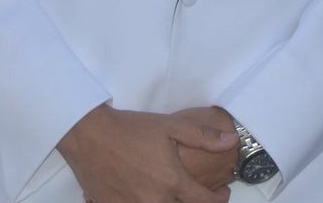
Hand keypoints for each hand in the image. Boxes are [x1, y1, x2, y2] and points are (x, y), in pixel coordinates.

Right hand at [58, 103, 236, 201]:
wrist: (90, 134)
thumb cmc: (131, 129)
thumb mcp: (170, 126)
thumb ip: (203, 137)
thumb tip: (232, 141)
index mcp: (173, 182)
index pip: (205, 202)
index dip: (219, 199)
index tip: (222, 192)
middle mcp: (156, 201)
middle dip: (192, 201)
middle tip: (196, 191)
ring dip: (169, 201)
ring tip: (168, 189)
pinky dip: (143, 202)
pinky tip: (142, 192)